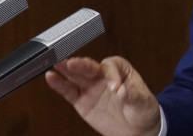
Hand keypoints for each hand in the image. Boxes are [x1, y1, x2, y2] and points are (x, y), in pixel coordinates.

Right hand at [45, 56, 161, 135]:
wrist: (137, 130)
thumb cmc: (142, 110)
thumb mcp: (142, 102)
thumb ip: (132, 95)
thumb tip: (121, 90)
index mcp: (120, 69)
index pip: (111, 66)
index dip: (111, 75)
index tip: (115, 89)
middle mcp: (102, 74)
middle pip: (89, 66)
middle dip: (81, 64)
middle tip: (72, 63)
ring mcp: (90, 87)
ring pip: (75, 75)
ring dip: (65, 69)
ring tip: (55, 63)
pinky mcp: (81, 100)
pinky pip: (68, 91)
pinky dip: (59, 84)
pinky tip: (50, 77)